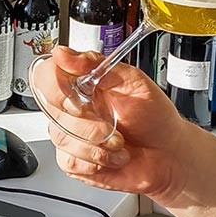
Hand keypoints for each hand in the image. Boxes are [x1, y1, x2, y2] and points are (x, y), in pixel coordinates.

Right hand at [42, 46, 193, 201]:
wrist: (169, 154)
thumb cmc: (155, 118)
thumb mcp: (133, 81)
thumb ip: (96, 63)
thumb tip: (63, 54)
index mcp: (82, 84)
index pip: (46, 76)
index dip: (57, 88)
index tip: (81, 98)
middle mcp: (72, 108)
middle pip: (53, 110)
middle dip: (89, 122)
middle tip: (112, 124)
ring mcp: (71, 135)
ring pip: (63, 137)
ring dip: (99, 145)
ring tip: (119, 143)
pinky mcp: (74, 161)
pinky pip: (70, 161)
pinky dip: (98, 162)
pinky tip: (113, 157)